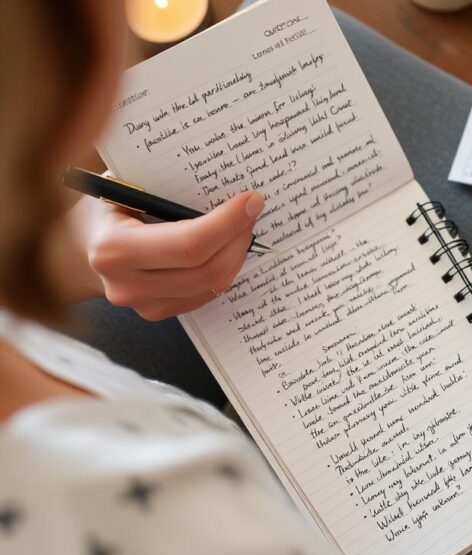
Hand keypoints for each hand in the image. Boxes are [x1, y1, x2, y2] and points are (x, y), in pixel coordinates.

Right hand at [76, 191, 263, 320]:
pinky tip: (229, 246)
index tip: (252, 200)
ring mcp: (143, 305)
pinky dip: (225, 269)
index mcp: (113, 249)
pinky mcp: (157, 312)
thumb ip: (166, 189)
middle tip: (253, 210)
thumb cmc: (106, 208)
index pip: (190, 245)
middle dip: (239, 237)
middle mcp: (126, 285)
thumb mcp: (124, 188)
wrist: (76, 247)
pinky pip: (206, 294)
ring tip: (244, 226)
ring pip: (212, 285)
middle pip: (207, 270)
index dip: (228, 223)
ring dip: (237, 254)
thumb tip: (227, 182)